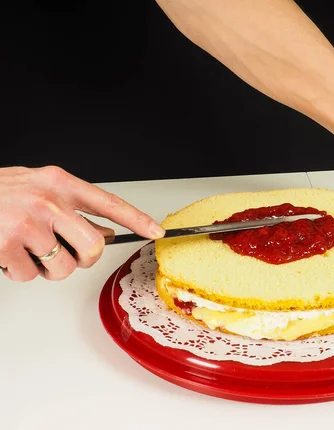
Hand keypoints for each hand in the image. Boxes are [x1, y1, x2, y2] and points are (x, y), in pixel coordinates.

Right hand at [0, 166, 164, 281]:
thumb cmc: (0, 192)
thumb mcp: (40, 188)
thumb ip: (71, 208)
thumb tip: (104, 232)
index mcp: (59, 183)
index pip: (109, 203)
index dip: (136, 219)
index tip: (155, 231)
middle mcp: (47, 201)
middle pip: (92, 247)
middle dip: (84, 260)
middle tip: (67, 255)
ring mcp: (27, 223)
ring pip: (63, 267)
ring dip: (49, 268)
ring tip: (31, 251)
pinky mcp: (6, 245)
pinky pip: (30, 276)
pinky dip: (21, 272)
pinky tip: (9, 254)